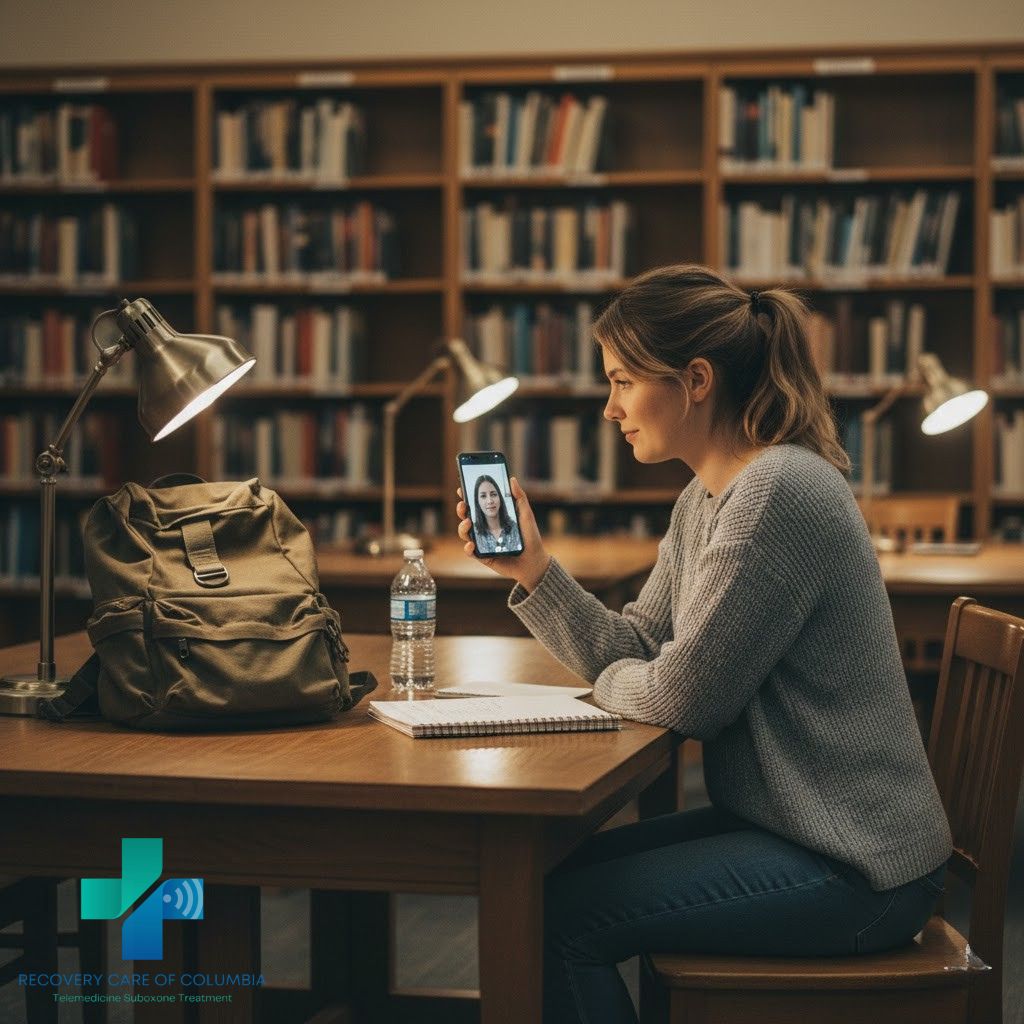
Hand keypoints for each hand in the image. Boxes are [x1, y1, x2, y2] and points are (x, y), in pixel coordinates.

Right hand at [456, 476, 550, 591]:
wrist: (534, 561)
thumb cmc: (530, 537)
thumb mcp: (526, 514)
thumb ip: (519, 497)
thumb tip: (512, 479)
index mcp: (493, 516)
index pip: (476, 504)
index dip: (467, 496)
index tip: (462, 489)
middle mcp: (485, 528)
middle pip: (466, 517)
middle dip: (461, 510)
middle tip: (463, 505)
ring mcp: (483, 542)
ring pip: (465, 533)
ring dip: (462, 527)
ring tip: (468, 523)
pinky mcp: (483, 556)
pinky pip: (470, 552)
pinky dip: (468, 548)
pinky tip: (471, 544)